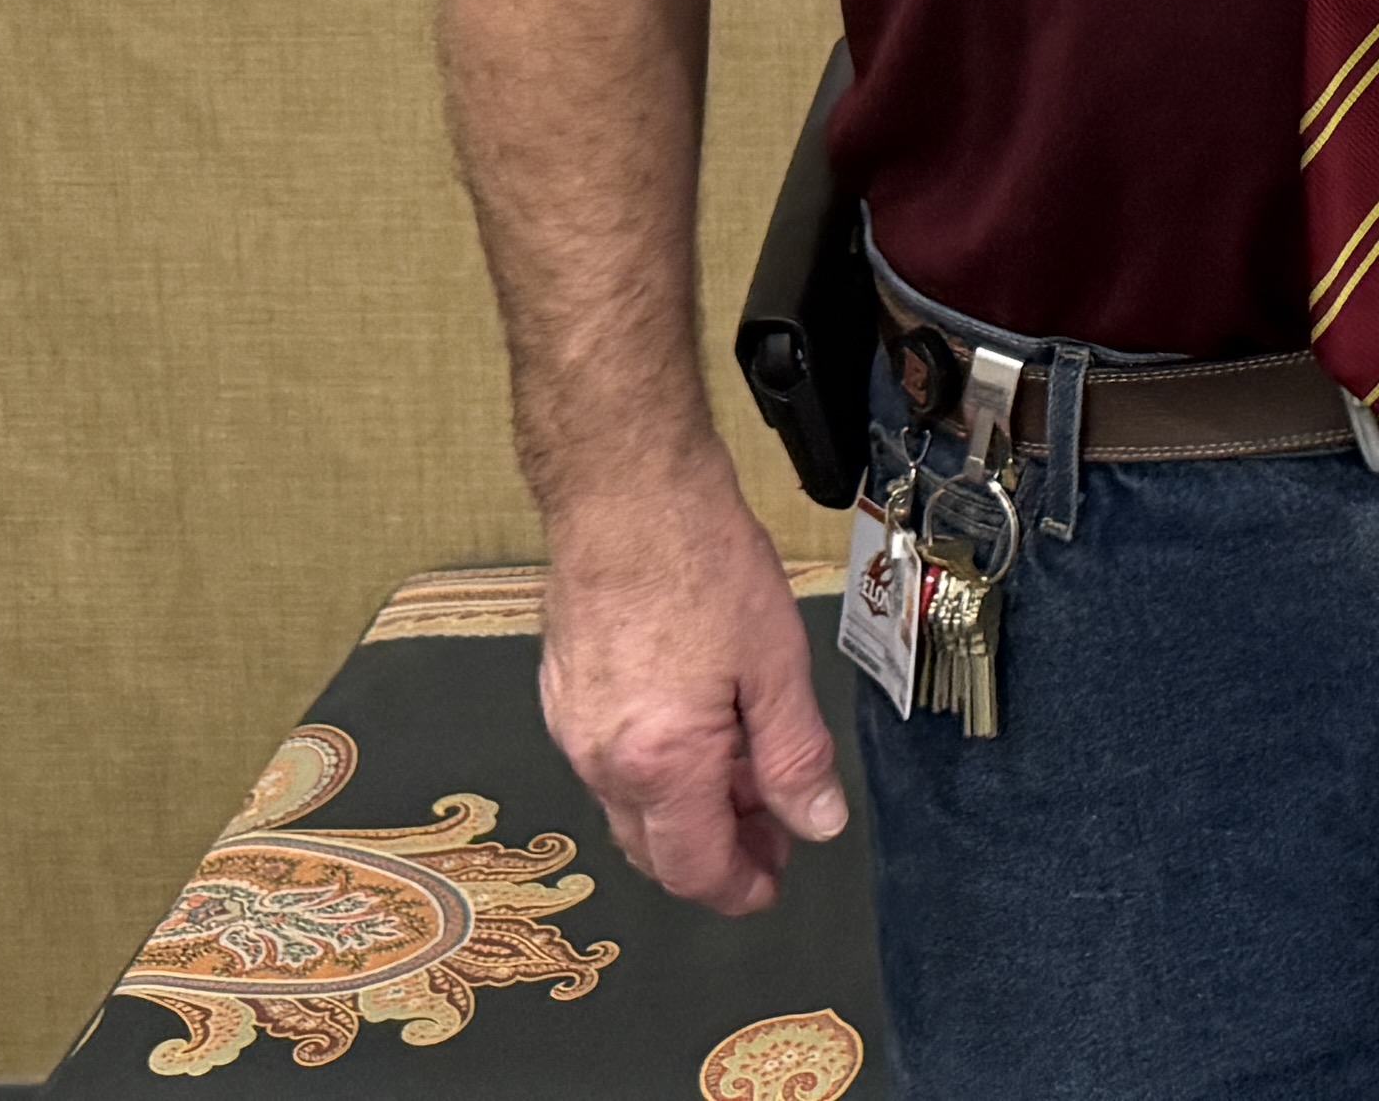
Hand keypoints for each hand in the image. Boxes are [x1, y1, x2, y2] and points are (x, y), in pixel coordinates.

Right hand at [538, 468, 847, 914]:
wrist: (625, 491)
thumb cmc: (700, 561)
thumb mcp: (775, 663)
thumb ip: (795, 756)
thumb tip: (816, 823)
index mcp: (658, 762)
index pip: (694, 868)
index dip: (739, 888)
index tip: (772, 885)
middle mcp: (601, 760)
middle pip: (656, 849)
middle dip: (718, 853)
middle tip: (775, 832)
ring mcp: (573, 728)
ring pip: (632, 805)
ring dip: (690, 808)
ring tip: (749, 769)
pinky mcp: (562, 695)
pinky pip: (609, 761)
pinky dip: (657, 767)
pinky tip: (702, 729)